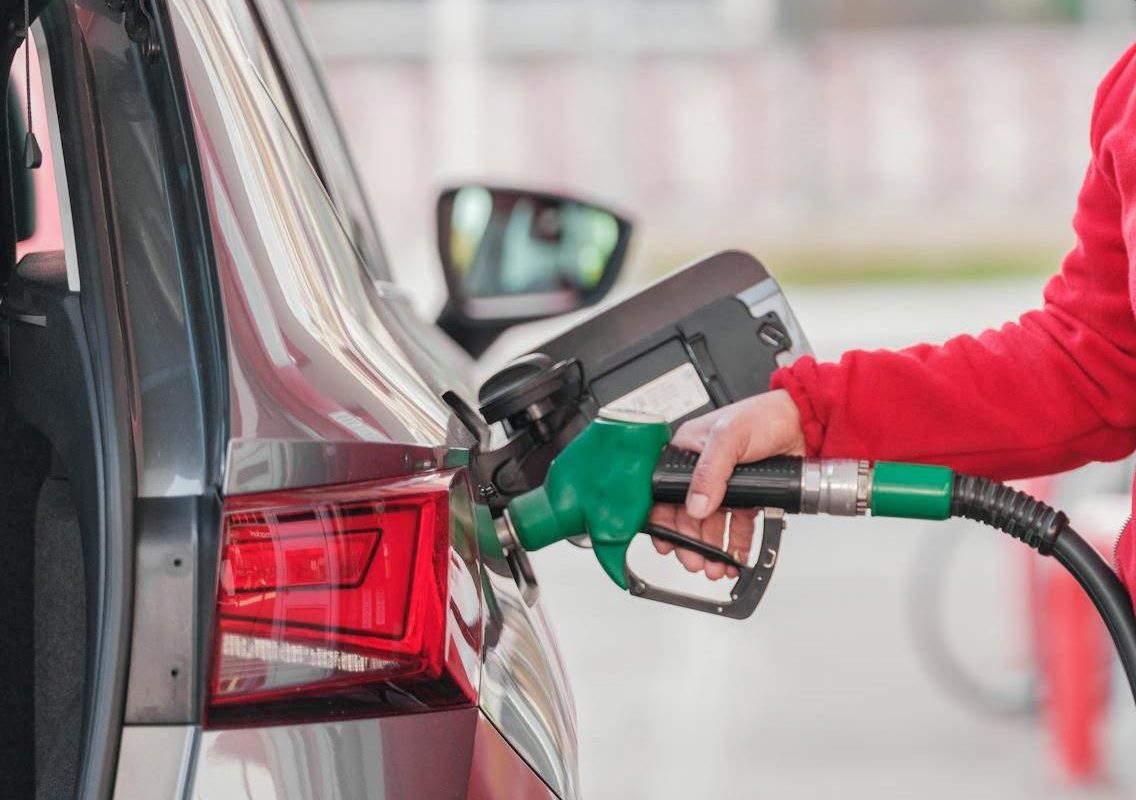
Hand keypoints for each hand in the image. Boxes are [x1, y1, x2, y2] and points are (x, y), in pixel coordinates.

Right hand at [650, 390, 804, 577]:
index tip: (667, 543)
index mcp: (687, 450)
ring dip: (711, 548)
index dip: (664, 519)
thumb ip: (710, 471)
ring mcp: (725, 484)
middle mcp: (703, 470)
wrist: (805, 422)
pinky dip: (735, 543)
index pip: (665, 491)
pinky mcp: (748, 495)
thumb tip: (695, 505)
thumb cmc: (765, 414)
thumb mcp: (729, 436)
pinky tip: (735, 557)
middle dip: (690, 542)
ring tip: (715, 566)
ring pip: (711, 524)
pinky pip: (736, 525)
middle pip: (688, 515)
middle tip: (695, 561)